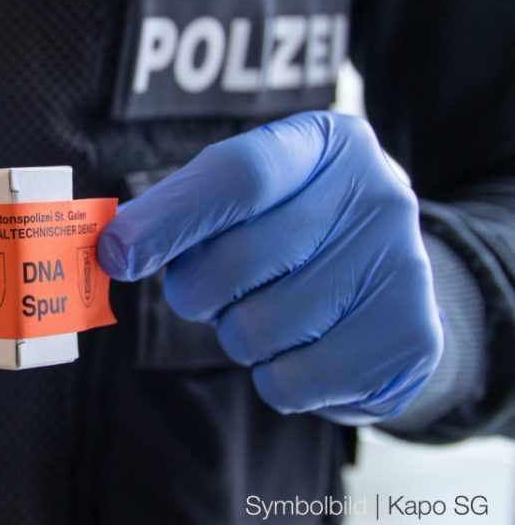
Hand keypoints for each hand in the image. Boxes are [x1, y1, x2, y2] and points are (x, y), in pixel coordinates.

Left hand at [98, 111, 442, 424]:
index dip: (168, 219)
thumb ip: (181, 209)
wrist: (387, 281)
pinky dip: (274, 375)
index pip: (237, 176)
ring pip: (256, 330)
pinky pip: (290, 382)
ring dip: (237, 333)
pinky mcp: (411, 340)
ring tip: (270, 309)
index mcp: (325, 143)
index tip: (115, 253)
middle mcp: (376, 195)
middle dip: (197, 291)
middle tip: (211, 289)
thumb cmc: (290, 227)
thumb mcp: (247, 195)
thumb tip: (112, 249)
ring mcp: (402, 267)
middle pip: (236, 262)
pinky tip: (301, 347)